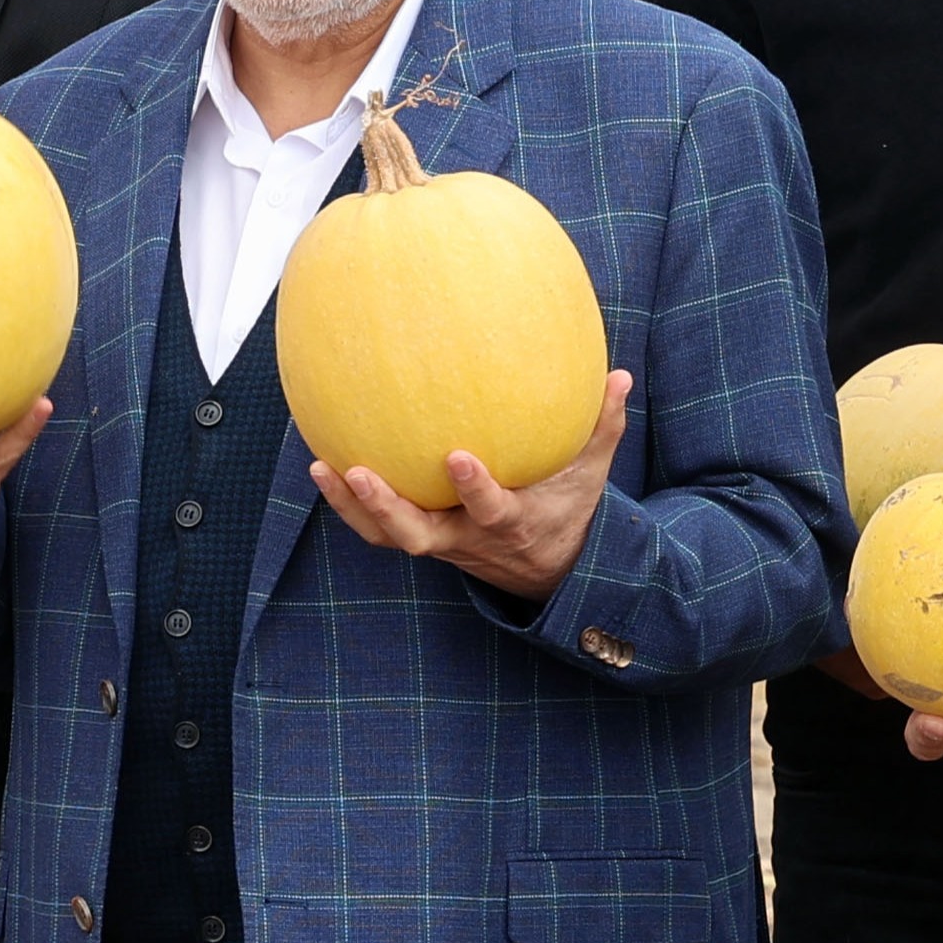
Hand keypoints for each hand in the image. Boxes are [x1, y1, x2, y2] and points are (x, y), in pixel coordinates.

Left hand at [311, 371, 632, 599]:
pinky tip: (325, 465)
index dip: (473, 489)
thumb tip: (620, 374)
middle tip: (359, 471)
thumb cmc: (567, 507)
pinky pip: (379, 528)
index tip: (457, 457)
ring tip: (323, 468)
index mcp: (510, 524)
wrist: (548, 569)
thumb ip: (603, 425)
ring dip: (353, 507)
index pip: (490, 510)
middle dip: (387, 507)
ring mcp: (441, 543)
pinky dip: (349, 504)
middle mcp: (467, 539)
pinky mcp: (424, 539)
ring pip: (389, 537)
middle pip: (419, 535)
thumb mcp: (591, 474)